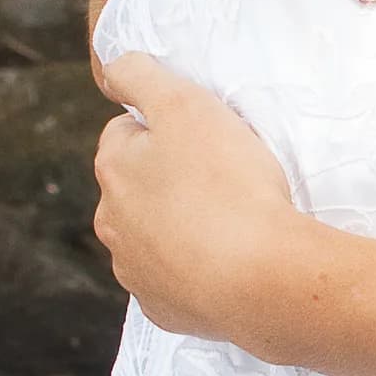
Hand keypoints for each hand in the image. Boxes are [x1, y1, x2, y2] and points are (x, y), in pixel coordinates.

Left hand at [92, 52, 317, 351]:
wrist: (264, 280)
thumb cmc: (230, 186)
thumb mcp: (187, 105)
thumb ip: (141, 74)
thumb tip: (113, 65)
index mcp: (113, 169)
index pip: (127, 132)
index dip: (170, 129)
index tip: (209, 139)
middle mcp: (112, 222)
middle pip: (139, 187)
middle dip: (173, 180)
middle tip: (227, 180)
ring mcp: (136, 272)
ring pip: (156, 236)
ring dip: (184, 226)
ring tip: (234, 224)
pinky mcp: (165, 310)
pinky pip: (177, 283)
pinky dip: (198, 272)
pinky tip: (231, 263)